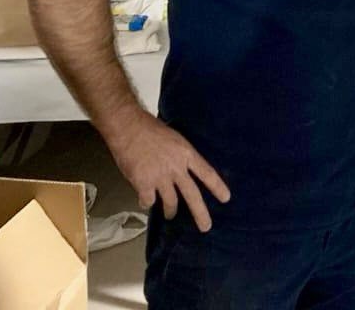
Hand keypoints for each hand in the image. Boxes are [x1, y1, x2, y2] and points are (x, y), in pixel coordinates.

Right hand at [104, 109, 230, 231]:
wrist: (128, 127)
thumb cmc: (149, 128)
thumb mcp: (174, 139)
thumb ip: (179, 156)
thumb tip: (181, 170)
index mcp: (186, 153)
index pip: (207, 173)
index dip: (217, 186)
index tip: (226, 198)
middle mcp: (176, 168)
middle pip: (192, 195)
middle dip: (200, 213)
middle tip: (206, 227)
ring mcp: (161, 177)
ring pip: (171, 203)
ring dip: (170, 211)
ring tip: (170, 215)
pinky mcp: (144, 184)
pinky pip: (148, 201)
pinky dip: (146, 202)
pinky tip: (145, 200)